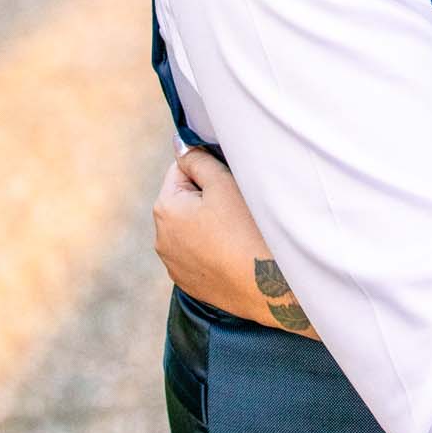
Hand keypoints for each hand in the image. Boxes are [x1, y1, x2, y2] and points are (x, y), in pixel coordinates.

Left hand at [152, 150, 315, 333]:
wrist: (270, 287)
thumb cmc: (247, 228)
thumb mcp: (223, 183)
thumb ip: (197, 159)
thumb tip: (179, 145)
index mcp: (164, 209)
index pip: (181, 170)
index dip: (208, 171)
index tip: (231, 184)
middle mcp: (161, 239)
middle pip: (185, 200)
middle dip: (207, 197)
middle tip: (239, 206)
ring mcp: (174, 266)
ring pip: (192, 228)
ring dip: (210, 223)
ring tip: (240, 230)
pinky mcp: (191, 284)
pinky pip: (199, 253)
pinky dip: (213, 248)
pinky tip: (236, 251)